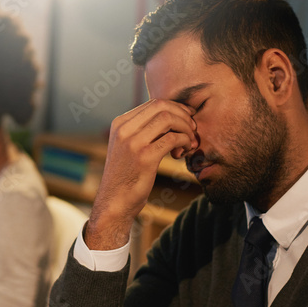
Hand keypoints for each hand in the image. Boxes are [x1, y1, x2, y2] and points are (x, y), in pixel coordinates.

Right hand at [86, 99, 196, 249]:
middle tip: (193, 129)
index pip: (154, 103)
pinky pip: (173, 138)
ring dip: (186, 128)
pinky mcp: (144, 157)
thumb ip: (142, 131)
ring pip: (169, 119)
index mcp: (120, 123)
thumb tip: (170, 116)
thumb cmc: (126, 176)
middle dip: (183, 115)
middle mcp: (124, 129)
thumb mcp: (127, 148)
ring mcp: (133, 142)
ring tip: (190, 142)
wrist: (114, 203)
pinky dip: (185, 142)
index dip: (176, 108)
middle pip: (162, 106)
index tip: (187, 120)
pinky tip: (184, 152)